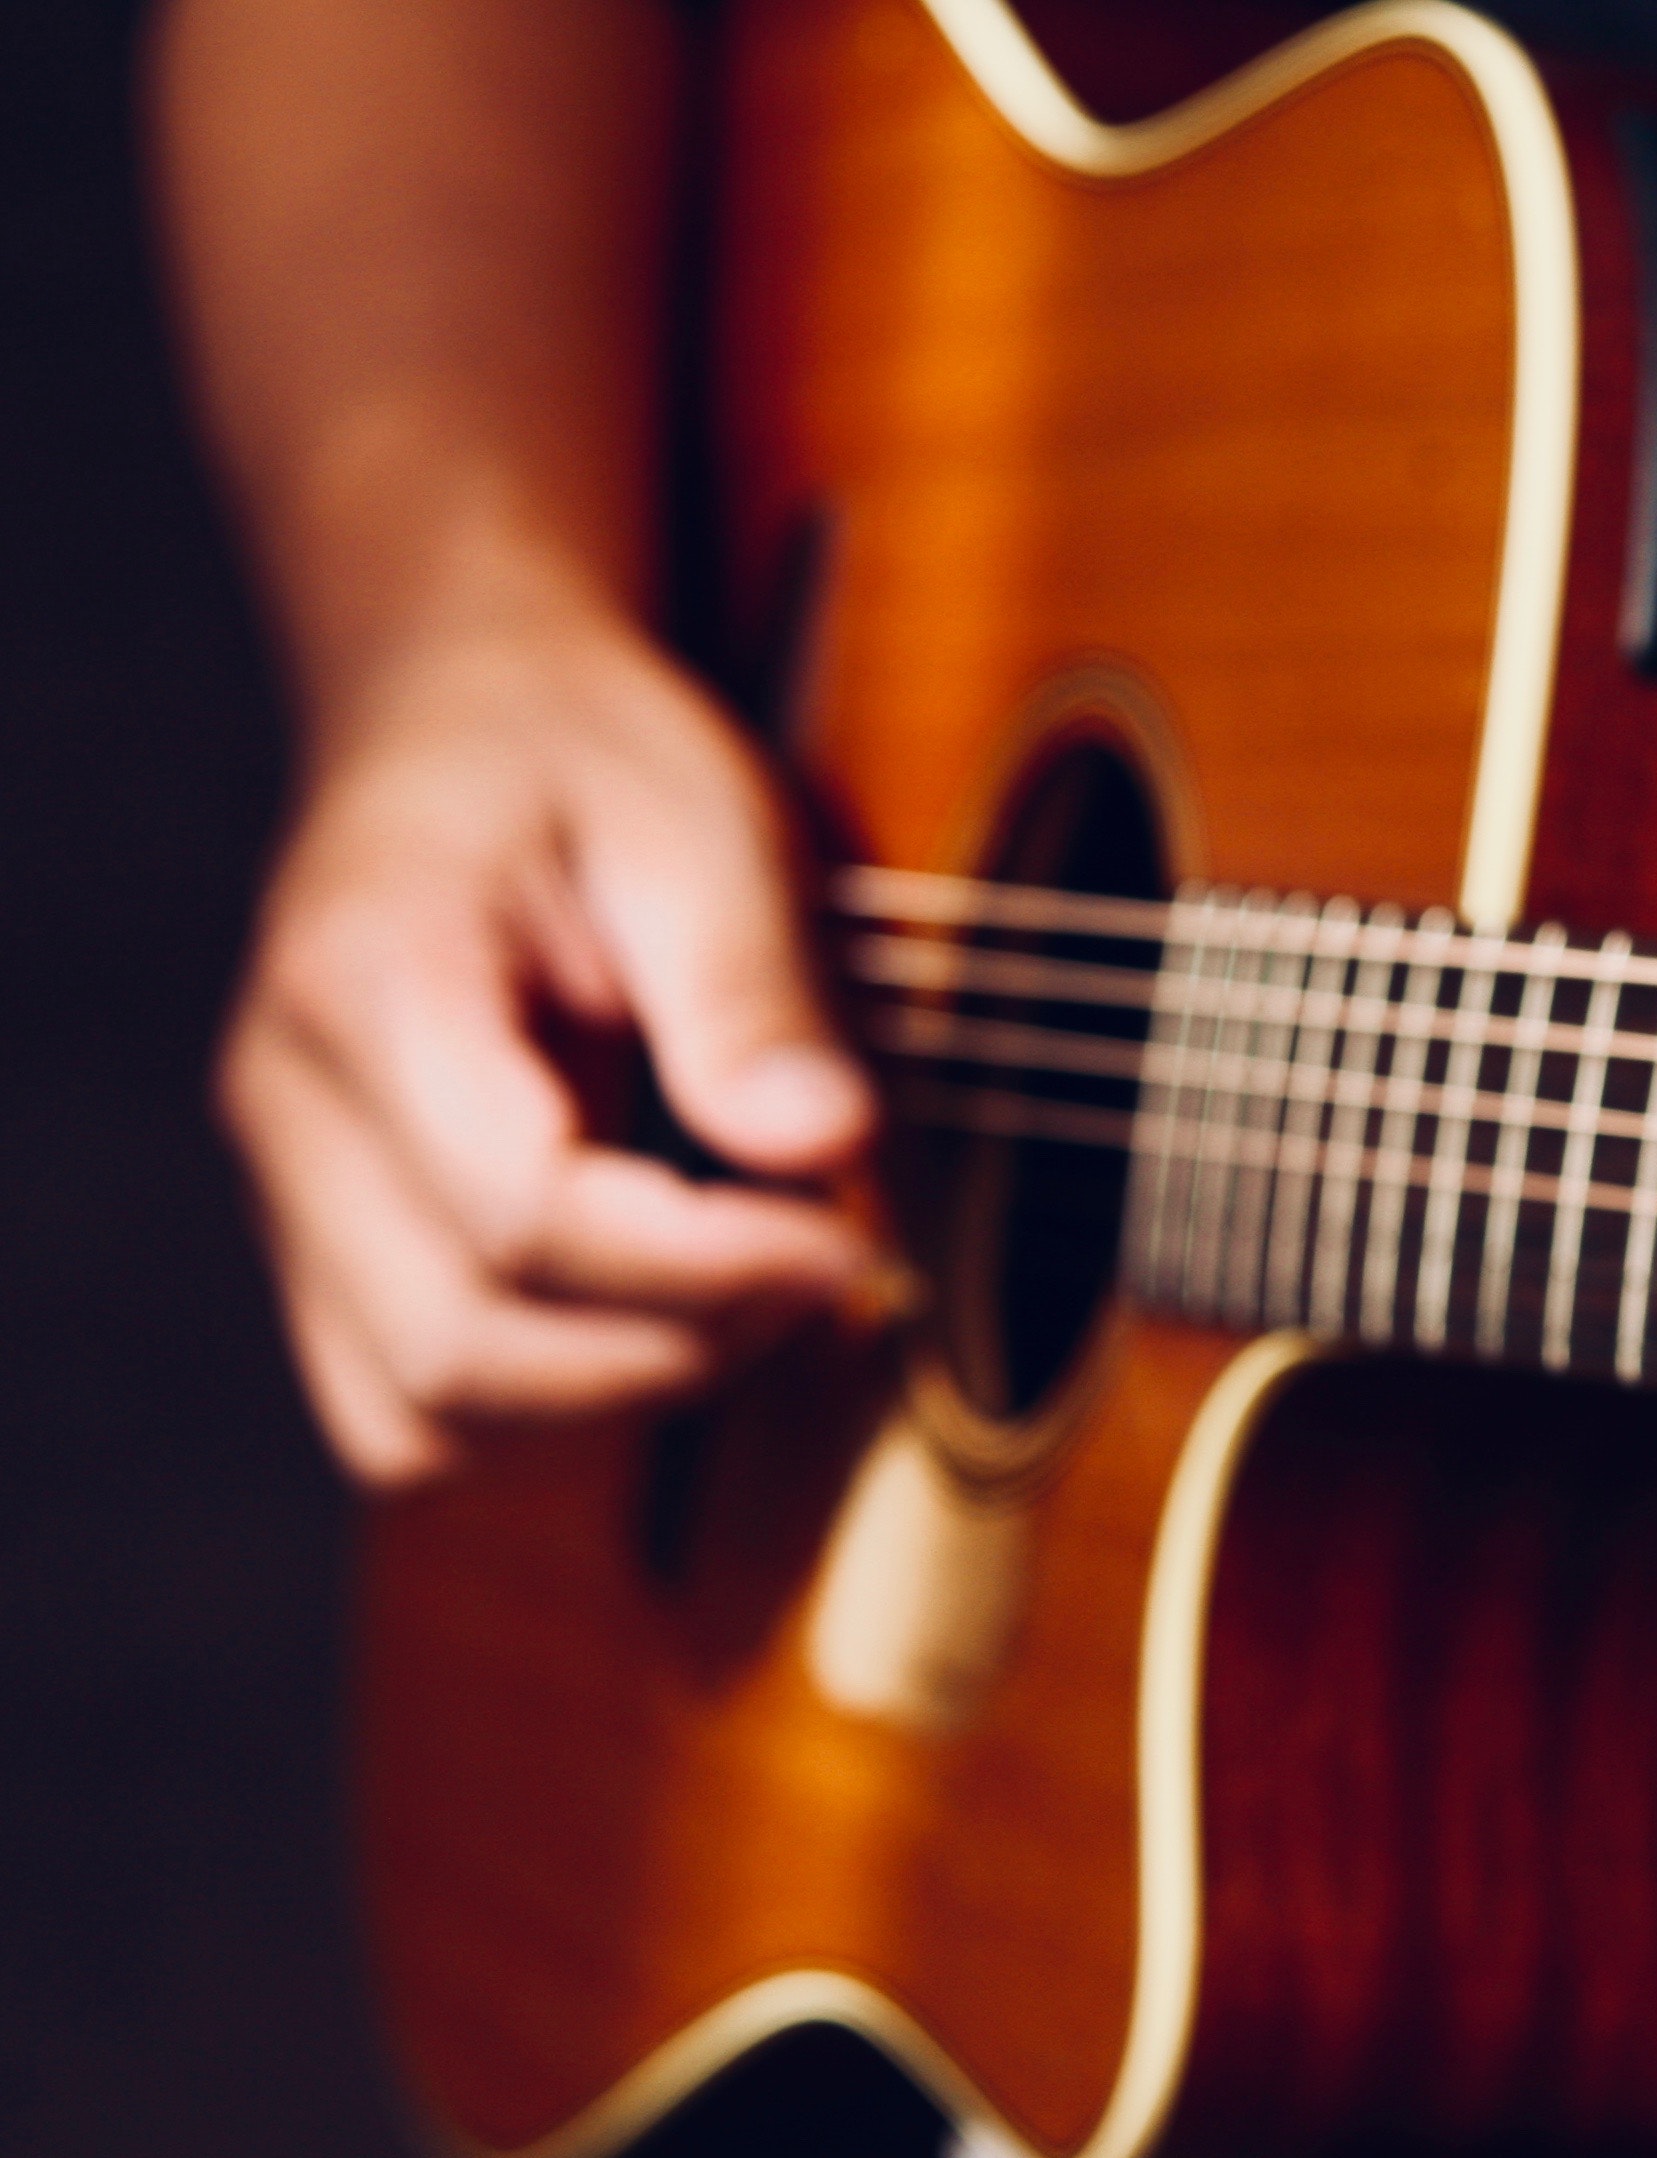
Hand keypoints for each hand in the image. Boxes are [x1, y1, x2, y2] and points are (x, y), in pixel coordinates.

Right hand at [217, 605, 872, 1487]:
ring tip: (753, 1291)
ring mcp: (289, 1191)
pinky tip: (670, 1316)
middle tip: (823, 1264)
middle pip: (457, 1345)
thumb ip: (751, 987)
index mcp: (368, 979)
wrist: (462, 716)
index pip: (519, 1213)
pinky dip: (547, 1407)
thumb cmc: (584, 756)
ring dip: (614, 1397)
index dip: (702, 1264)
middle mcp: (285, 1106)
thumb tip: (824, 1147)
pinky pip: (408, 1410)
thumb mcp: (702, 819)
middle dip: (674, 1345)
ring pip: (417, 1416)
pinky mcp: (326, 1247)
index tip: (843, 1233)